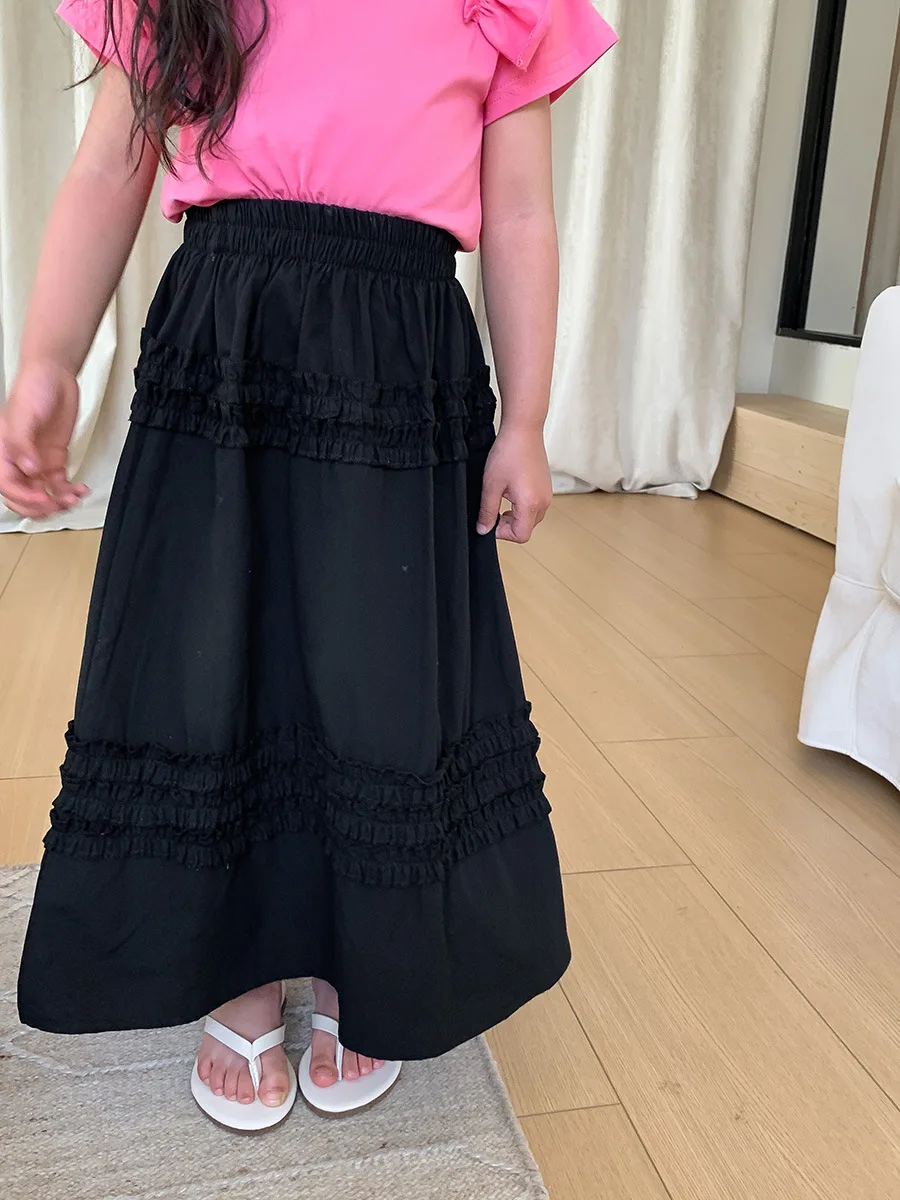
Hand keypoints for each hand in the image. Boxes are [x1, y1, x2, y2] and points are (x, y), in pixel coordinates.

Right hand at [0, 360, 88, 518]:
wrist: (55, 376)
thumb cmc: (33, 389)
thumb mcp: (24, 415)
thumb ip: (23, 444)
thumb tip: (29, 469)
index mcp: (3, 451)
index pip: (8, 484)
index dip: (23, 497)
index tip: (42, 499)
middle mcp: (19, 460)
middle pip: (23, 495)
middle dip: (39, 506)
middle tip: (56, 506)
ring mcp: (37, 461)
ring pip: (43, 493)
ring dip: (57, 501)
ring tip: (73, 499)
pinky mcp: (55, 459)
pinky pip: (60, 483)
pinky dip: (69, 491)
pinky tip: (79, 490)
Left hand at [476, 426, 551, 542]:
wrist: (523, 430)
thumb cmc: (509, 453)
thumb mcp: (491, 485)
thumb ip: (487, 511)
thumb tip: (484, 529)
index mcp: (531, 504)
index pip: (520, 535)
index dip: (503, 533)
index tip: (491, 520)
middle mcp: (543, 502)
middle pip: (527, 528)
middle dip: (509, 524)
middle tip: (494, 509)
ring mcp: (547, 494)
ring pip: (531, 518)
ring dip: (516, 515)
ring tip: (503, 497)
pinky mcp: (546, 487)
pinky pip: (536, 505)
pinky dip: (523, 506)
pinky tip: (512, 490)